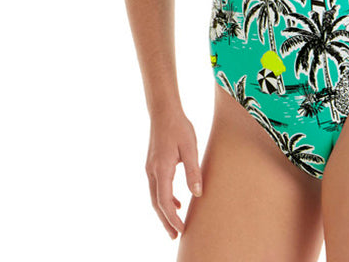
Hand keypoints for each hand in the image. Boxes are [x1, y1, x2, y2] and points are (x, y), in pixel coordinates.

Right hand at [146, 108, 202, 239]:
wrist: (164, 111)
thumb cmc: (179, 127)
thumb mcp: (190, 148)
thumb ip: (193, 171)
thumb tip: (198, 194)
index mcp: (162, 169)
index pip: (164, 201)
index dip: (172, 218)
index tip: (181, 230)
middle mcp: (152, 171)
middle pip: (156, 203)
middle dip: (165, 220)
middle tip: (174, 236)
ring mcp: (151, 168)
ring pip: (155, 196)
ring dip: (164, 211)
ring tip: (175, 223)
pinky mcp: (153, 164)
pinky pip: (157, 187)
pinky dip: (165, 198)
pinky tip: (177, 201)